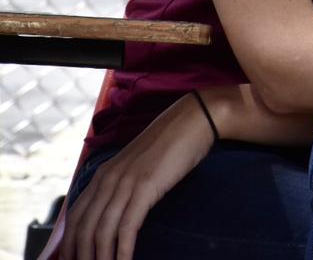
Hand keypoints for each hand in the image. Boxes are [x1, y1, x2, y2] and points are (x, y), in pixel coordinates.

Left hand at [60, 91, 214, 259]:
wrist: (191, 120)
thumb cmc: (167, 145)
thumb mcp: (135, 165)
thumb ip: (120, 186)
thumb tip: (112, 215)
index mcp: (103, 173)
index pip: (75, 217)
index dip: (69, 245)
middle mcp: (109, 178)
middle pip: (84, 228)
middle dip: (82, 256)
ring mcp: (127, 181)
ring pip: (102, 230)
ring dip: (101, 259)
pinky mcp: (146, 186)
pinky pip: (128, 226)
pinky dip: (123, 251)